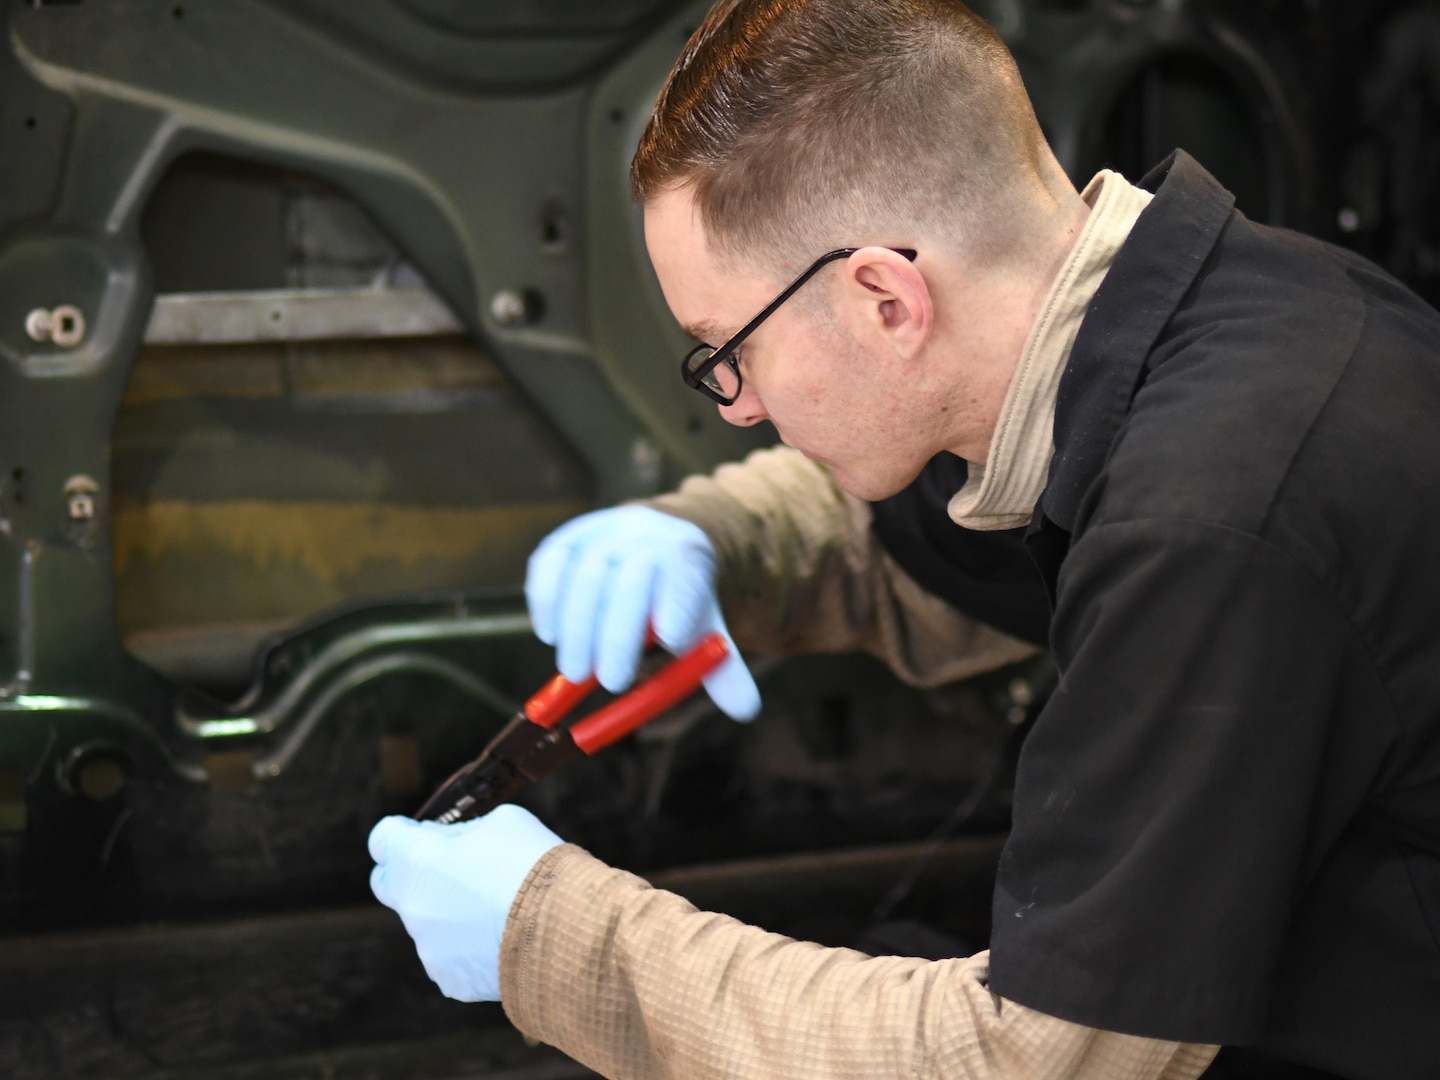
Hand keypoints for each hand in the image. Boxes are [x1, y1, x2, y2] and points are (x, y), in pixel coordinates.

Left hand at [368, 805, 562, 1001]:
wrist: (563, 926)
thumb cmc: (531, 863)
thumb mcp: (501, 822)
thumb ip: (465, 833)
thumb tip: (457, 846)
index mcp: (415, 861)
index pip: (383, 839)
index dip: (404, 833)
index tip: (425, 835)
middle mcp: (411, 907)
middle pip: (390, 886)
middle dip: (412, 875)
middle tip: (451, 869)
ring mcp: (428, 948)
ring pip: (429, 924)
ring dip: (451, 913)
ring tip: (500, 908)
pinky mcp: (450, 980)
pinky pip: (452, 957)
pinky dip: (471, 946)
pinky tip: (505, 937)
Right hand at [525, 505, 761, 720]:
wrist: (656, 540)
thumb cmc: (681, 596)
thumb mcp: (708, 625)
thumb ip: (722, 667)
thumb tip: (747, 710)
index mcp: (688, 552)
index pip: (684, 571)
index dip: (677, 602)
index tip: (670, 645)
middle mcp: (647, 532)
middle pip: (631, 576)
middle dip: (616, 631)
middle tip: (605, 680)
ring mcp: (604, 530)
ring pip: (586, 571)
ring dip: (577, 626)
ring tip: (576, 671)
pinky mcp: (568, 535)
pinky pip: (550, 562)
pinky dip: (546, 600)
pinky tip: (551, 634)